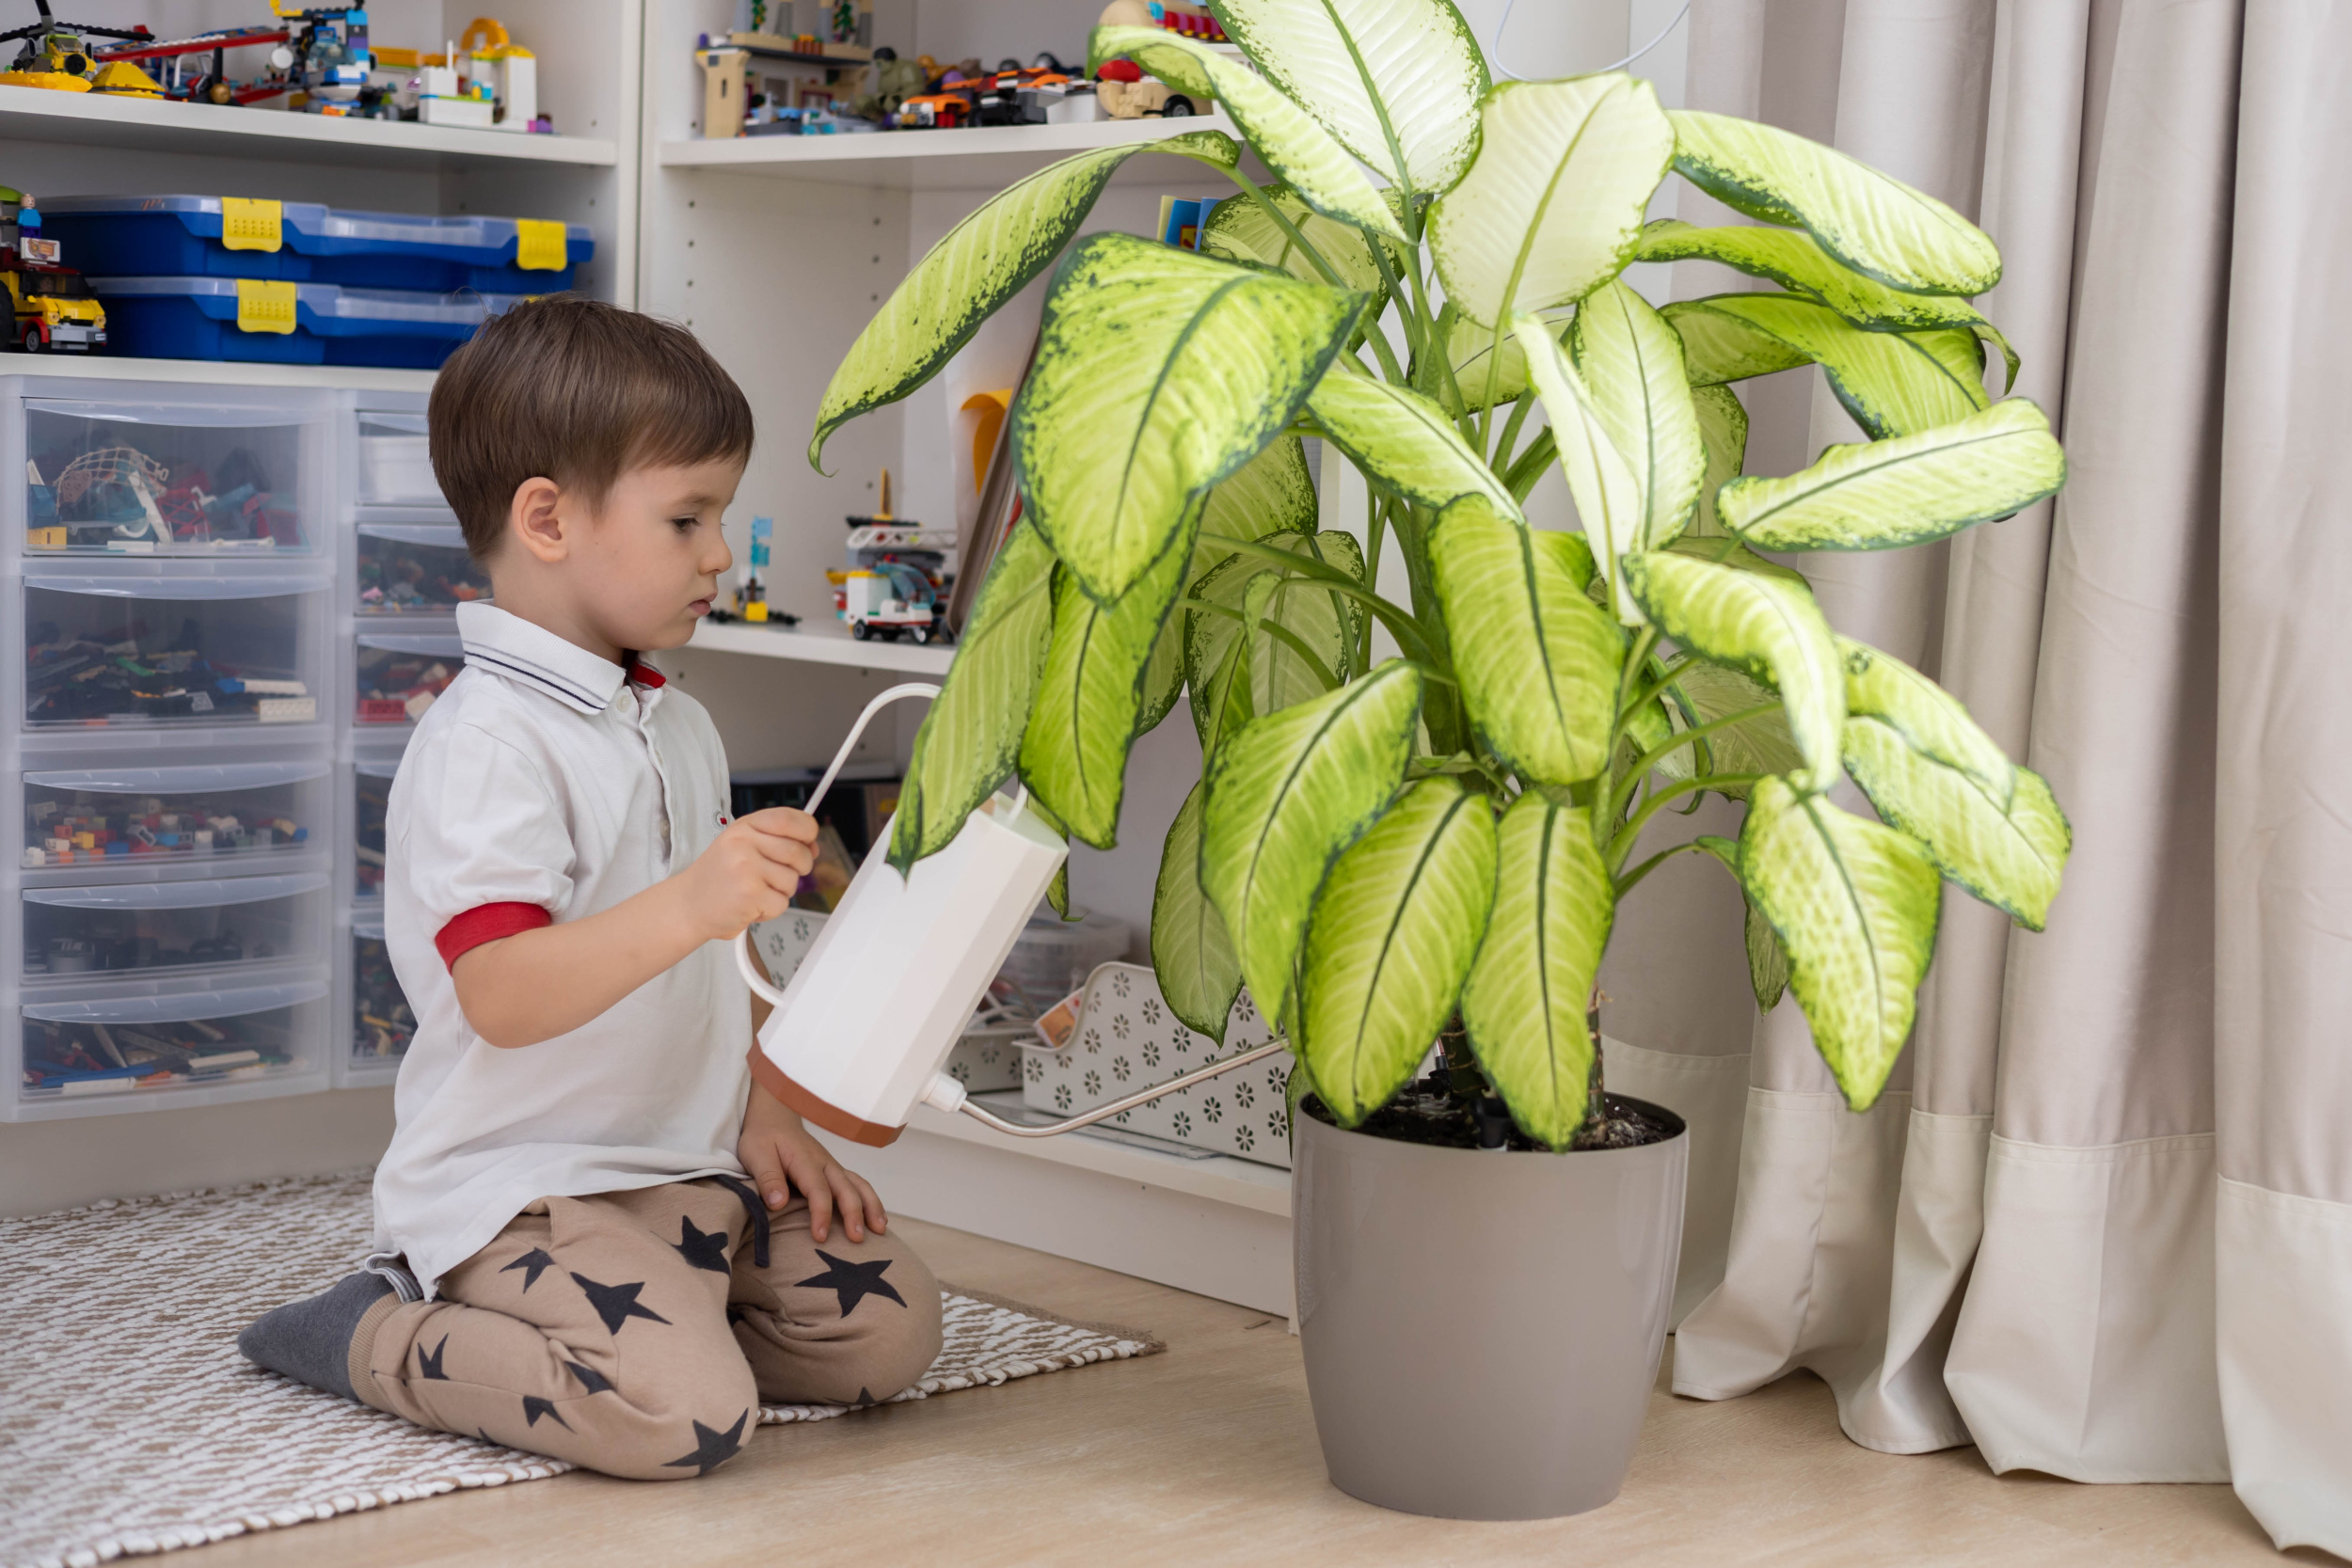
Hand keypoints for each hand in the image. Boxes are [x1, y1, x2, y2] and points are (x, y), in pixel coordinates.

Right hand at [680, 807, 817, 941]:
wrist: (687, 905)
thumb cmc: (717, 877)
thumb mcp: (742, 846)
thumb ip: (777, 841)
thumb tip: (813, 847)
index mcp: (744, 827)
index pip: (788, 818)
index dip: (807, 829)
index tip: (810, 841)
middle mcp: (744, 843)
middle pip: (798, 851)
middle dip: (799, 868)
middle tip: (777, 876)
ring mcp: (746, 867)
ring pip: (792, 880)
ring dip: (780, 892)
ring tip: (755, 891)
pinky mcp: (750, 893)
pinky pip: (782, 903)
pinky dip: (770, 910)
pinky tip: (750, 905)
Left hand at [738, 1080, 888, 1243]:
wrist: (775, 1118)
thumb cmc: (763, 1138)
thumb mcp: (756, 1155)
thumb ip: (768, 1178)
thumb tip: (778, 1204)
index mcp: (805, 1161)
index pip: (818, 1190)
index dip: (821, 1214)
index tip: (821, 1237)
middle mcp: (825, 1163)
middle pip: (846, 1188)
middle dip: (854, 1214)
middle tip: (857, 1239)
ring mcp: (833, 1166)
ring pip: (859, 1185)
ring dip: (871, 1207)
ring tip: (880, 1230)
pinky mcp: (835, 1171)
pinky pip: (858, 1184)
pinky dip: (870, 1201)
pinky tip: (876, 1218)